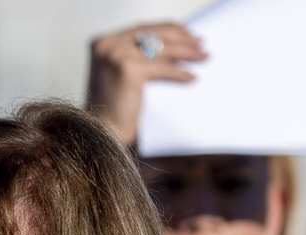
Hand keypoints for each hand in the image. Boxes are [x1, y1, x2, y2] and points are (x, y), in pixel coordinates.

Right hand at [85, 22, 207, 142]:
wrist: (102, 135)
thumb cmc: (113, 112)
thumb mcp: (124, 76)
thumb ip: (139, 58)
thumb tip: (174, 49)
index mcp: (103, 43)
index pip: (143, 28)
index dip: (168, 30)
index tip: (188, 34)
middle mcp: (108, 44)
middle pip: (154, 33)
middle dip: (181, 37)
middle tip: (201, 44)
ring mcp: (116, 55)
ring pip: (161, 48)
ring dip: (187, 52)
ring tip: (203, 57)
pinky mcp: (128, 70)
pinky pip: (162, 68)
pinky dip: (179, 73)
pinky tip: (192, 78)